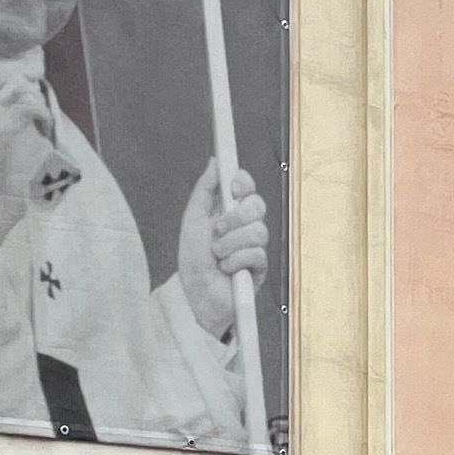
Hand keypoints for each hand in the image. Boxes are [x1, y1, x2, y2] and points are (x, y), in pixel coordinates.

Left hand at [178, 159, 268, 337]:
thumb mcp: (193, 219)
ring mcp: (255, 246)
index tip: (232, 188)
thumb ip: (205, 189)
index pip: (247, 186)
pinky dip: (235, 261)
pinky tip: (226, 268)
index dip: (244, 183)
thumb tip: (215, 161)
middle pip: (258, 206)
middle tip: (217, 229)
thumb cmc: (193, 258)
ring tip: (217, 254)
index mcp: (230, 210)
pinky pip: (257, 254)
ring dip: (231, 243)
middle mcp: (245, 225)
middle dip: (236, 218)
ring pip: (258, 231)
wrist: (194, 293)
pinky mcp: (260, 267)